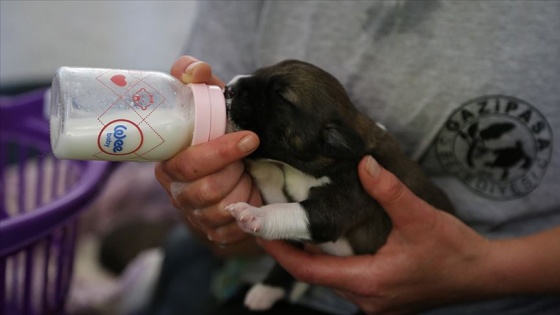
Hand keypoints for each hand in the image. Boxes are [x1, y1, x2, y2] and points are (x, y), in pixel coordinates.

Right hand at [155, 56, 262, 255]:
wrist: (235, 171)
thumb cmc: (218, 133)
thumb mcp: (208, 102)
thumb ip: (195, 79)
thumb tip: (198, 70)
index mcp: (169, 163)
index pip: (188, 164)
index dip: (220, 153)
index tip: (251, 138)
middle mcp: (177, 192)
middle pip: (205, 191)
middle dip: (234, 173)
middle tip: (250, 160)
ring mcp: (194, 216)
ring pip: (222, 212)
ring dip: (244, 192)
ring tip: (251, 177)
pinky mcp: (214, 234)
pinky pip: (233, 233)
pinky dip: (250, 215)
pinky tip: (254, 199)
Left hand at [259, 155, 491, 313]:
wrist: (483, 275)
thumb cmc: (454, 250)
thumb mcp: (420, 217)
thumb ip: (389, 190)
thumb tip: (363, 162)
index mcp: (370, 283)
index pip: (310, 270)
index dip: (281, 251)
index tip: (257, 231)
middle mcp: (367, 300)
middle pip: (315, 276)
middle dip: (290, 251)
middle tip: (269, 224)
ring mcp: (374, 303)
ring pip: (330, 279)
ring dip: (310, 257)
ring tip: (290, 229)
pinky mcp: (382, 298)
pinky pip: (345, 280)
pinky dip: (330, 262)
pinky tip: (326, 243)